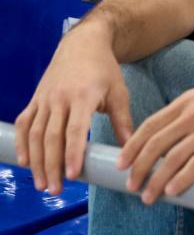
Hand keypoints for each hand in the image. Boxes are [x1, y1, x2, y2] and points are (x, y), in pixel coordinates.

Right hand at [13, 24, 132, 194]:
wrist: (83, 45)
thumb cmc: (104, 71)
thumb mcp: (119, 93)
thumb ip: (123, 121)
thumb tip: (130, 149)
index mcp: (83, 96)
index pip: (75, 130)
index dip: (72, 153)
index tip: (72, 175)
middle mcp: (60, 98)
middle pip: (52, 137)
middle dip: (52, 165)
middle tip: (55, 190)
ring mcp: (44, 99)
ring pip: (35, 134)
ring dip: (37, 161)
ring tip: (42, 184)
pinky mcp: (35, 99)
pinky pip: (24, 123)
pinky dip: (22, 143)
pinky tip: (25, 162)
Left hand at [117, 65, 193, 203]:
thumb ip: (193, 111)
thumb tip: (179, 133)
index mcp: (188, 101)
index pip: (150, 126)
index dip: (132, 146)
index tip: (122, 162)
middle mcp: (193, 114)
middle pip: (155, 145)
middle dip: (138, 168)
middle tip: (131, 184)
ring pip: (172, 158)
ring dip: (156, 180)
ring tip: (149, 195)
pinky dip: (182, 179)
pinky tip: (174, 190)